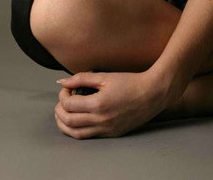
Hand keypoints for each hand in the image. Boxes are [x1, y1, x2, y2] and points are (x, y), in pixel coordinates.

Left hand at [54, 70, 171, 138]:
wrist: (152, 93)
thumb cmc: (131, 82)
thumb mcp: (105, 76)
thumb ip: (81, 78)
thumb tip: (62, 81)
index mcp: (97, 104)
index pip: (68, 104)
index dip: (62, 96)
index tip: (67, 89)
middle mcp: (100, 120)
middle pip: (68, 121)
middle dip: (59, 111)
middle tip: (62, 101)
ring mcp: (106, 129)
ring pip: (76, 133)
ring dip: (65, 124)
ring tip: (64, 114)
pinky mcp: (112, 134)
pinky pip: (89, 136)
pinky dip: (78, 130)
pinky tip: (78, 121)